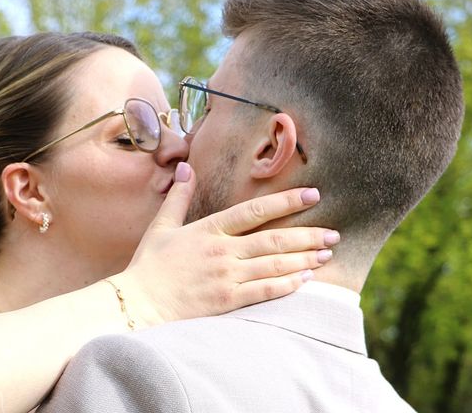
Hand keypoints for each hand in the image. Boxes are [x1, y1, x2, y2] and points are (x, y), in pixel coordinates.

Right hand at [114, 162, 338, 326]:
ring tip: (326, 253)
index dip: (286, 201)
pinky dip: (288, 284)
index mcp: (209, 229)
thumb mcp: (161, 226)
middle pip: (274, 240)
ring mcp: (227, 277)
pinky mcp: (228, 301)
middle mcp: (223, 251)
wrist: (138, 303)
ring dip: (305, 258)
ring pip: (275, 265)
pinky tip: (306, 279)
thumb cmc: (149, 265)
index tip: (312, 195)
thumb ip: (179, 196)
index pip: (255, 210)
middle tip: (334, 233)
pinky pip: (265, 291)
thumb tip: (188, 166)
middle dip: (307, 235)